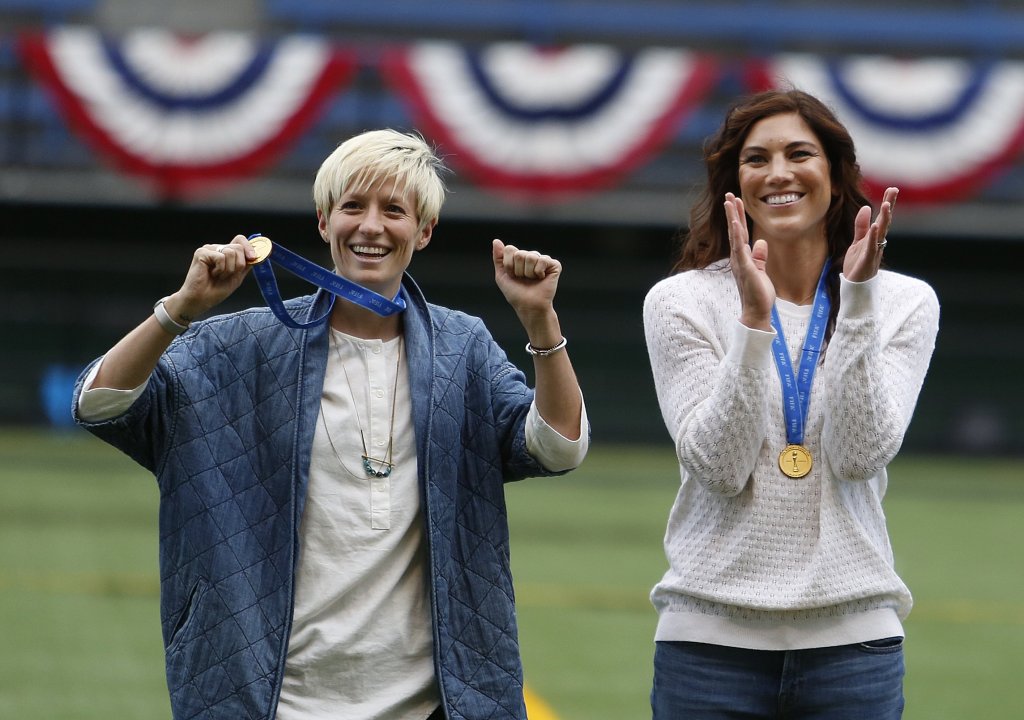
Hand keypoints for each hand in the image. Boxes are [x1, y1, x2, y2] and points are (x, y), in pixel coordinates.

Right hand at [168, 235, 257, 322]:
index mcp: (225, 252)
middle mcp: (217, 248)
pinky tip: (211, 274)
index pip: (240, 240)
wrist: (201, 300)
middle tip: (227, 275)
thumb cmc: (216, 290)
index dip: (249, 247)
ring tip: (218, 276)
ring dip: (229, 270)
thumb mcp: (237, 276)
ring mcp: (209, 249)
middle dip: (238, 265)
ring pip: (231, 252)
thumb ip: (246, 264)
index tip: (253, 258)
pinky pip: (221, 257)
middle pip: (238, 247)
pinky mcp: (202, 253)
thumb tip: (259, 254)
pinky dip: (220, 270)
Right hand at [724, 193, 774, 329]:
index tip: (736, 201)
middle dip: (732, 211)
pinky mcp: (745, 268)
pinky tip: (736, 223)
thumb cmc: (758, 293)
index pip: (740, 232)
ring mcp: (740, 262)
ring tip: (730, 202)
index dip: (738, 216)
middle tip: (729, 195)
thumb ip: (760, 256)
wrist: (757, 310)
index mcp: (743, 256)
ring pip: (735, 235)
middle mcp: (738, 257)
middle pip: (735, 230)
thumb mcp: (761, 270)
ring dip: (732, 218)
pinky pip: (740, 249)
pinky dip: (737, 236)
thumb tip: (761, 242)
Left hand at [844, 187, 896, 282]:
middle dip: (889, 206)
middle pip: (885, 222)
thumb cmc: (857, 265)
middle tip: (894, 190)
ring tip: (886, 204)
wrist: (854, 287)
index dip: (887, 204)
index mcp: (875, 238)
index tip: (892, 189)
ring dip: (884, 219)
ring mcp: (873, 251)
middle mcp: (877, 243)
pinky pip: (871, 247)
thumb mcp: (857, 242)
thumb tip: (865, 207)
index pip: (882, 218)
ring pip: (881, 233)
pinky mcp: (867, 260)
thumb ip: (861, 226)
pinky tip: (875, 226)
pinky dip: (873, 236)